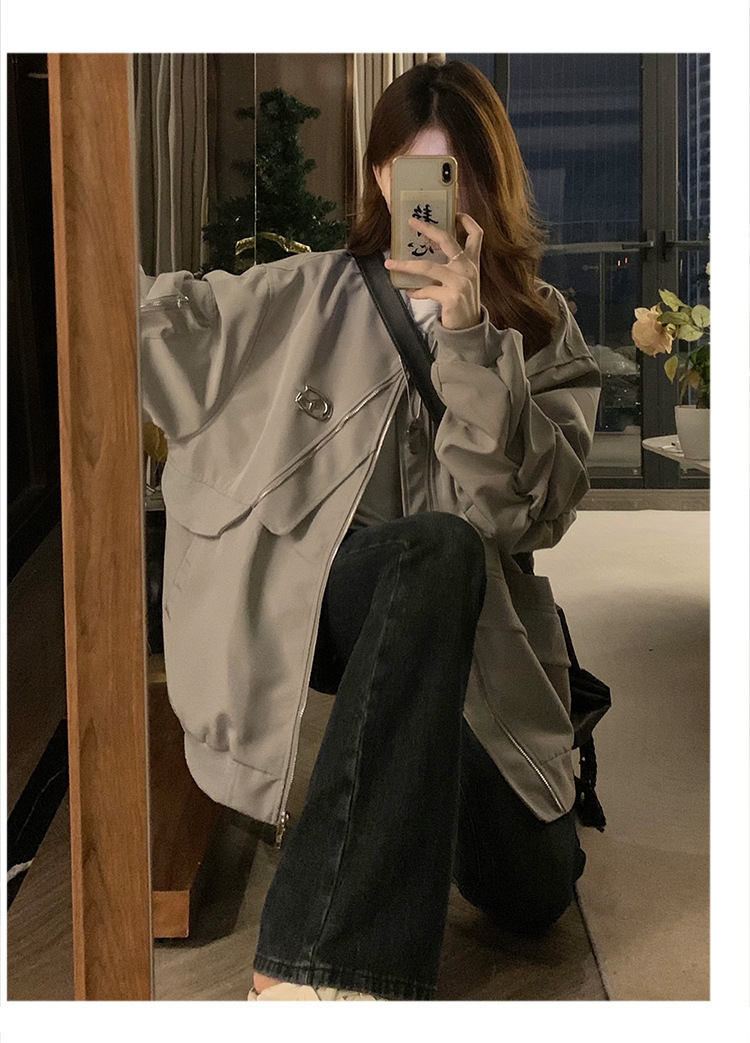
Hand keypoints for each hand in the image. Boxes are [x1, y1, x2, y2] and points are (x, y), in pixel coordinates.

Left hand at [384, 213, 482, 330]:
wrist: (469, 326)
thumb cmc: (463, 300)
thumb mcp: (463, 279)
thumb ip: (451, 265)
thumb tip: (425, 252)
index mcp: (472, 261)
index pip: (476, 234)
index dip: (466, 220)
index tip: (453, 212)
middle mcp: (467, 268)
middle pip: (447, 240)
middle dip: (428, 228)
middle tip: (411, 222)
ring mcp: (460, 282)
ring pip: (427, 266)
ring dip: (406, 265)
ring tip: (390, 263)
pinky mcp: (451, 297)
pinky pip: (426, 290)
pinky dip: (415, 291)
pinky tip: (409, 292)